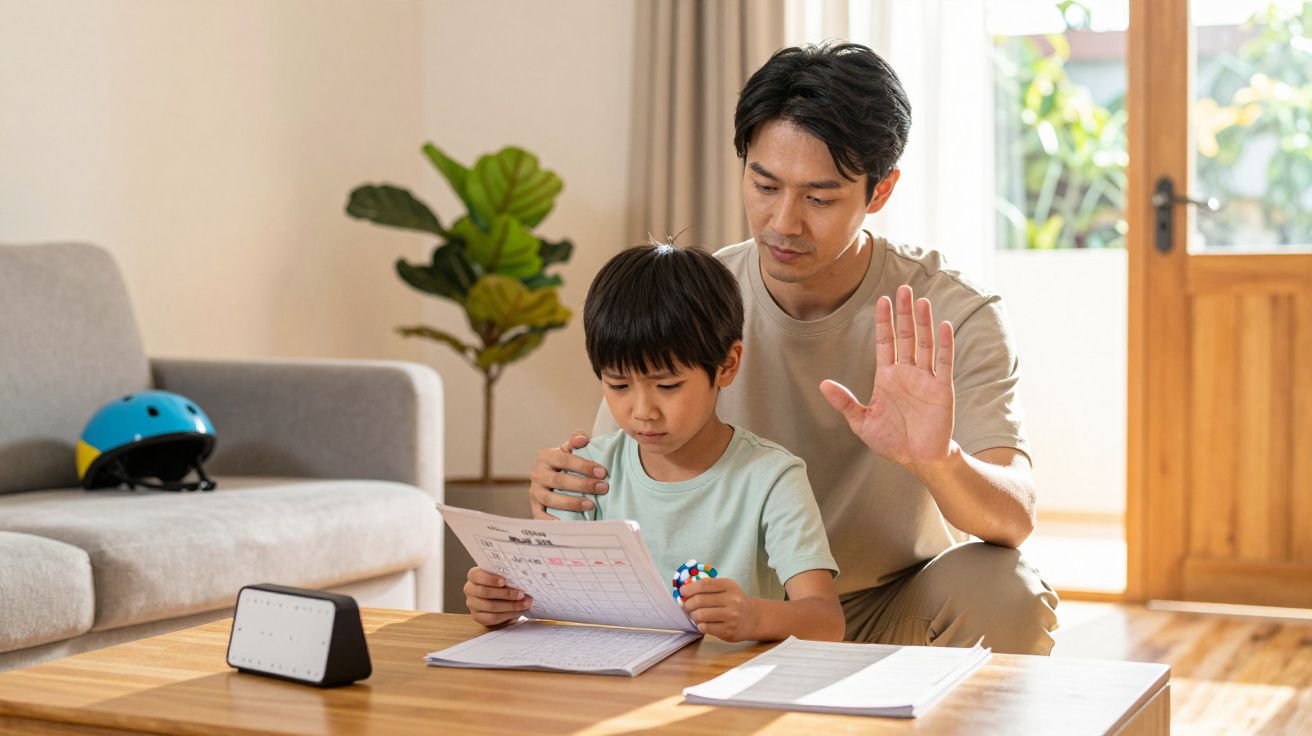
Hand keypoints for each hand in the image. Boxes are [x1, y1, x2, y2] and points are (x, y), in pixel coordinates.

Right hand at [463, 567, 532, 627]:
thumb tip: (522, 580)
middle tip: (521, 594)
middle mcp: (470, 589)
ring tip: (524, 604)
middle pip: (485, 592)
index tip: (504, 581)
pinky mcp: (477, 616)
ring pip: (490, 606)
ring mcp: (472, 604)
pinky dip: (507, 615)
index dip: (490, 579)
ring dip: (510, 606)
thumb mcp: (503, 577)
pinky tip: (518, 612)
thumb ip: (507, 576)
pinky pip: (493, 618)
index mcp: (474, 576)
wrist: (499, 599)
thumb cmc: (501, 584)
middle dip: (506, 594)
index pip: (476, 575)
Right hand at [528, 430, 609, 519]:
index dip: (584, 465)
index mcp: (546, 457)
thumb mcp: (571, 450)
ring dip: (572, 503)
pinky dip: (552, 521)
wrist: (554, 481)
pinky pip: (541, 516)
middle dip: (583, 485)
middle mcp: (537, 474)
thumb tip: (583, 438)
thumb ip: (576, 441)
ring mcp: (535, 492)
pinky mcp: (535, 508)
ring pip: (551, 499)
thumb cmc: (567, 465)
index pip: (564, 459)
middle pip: (559, 480)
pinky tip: (567, 523)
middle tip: (603, 488)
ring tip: (591, 505)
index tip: (603, 472)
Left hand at [678, 577, 757, 641]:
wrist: (753, 619)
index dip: (690, 588)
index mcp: (730, 585)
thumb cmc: (733, 602)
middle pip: (699, 600)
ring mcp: (732, 616)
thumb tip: (683, 592)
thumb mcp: (726, 589)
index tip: (682, 592)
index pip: (705, 584)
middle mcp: (733, 600)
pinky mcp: (729, 630)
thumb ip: (707, 588)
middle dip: (688, 604)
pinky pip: (705, 628)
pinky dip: (700, 626)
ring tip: (696, 616)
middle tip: (686, 606)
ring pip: (700, 615)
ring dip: (693, 616)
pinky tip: (704, 624)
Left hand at [819, 284, 955, 469]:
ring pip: (925, 344)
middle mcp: (907, 372)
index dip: (884, 321)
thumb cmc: (891, 441)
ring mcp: (925, 379)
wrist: (918, 459)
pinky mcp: (942, 389)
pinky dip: (945, 344)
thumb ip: (845, 402)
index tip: (882, 300)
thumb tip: (823, 383)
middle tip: (903, 289)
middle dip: (904, 313)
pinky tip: (944, 326)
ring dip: (923, 323)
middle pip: (905, 336)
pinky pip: (944, 363)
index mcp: (887, 376)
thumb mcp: (862, 422)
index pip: (885, 342)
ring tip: (921, 301)